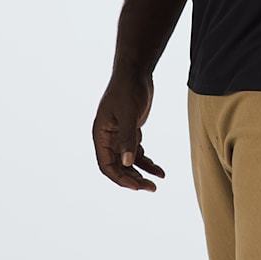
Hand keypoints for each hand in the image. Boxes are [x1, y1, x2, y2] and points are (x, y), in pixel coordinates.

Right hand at [92, 70, 165, 191]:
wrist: (136, 71)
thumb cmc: (128, 88)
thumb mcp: (128, 113)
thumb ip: (128, 137)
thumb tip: (127, 163)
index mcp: (101, 135)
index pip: (106, 165)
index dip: (120, 178)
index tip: (136, 185)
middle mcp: (108, 138)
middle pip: (118, 166)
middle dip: (133, 178)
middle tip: (150, 188)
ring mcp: (120, 135)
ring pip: (128, 161)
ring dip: (141, 172)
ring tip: (156, 183)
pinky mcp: (131, 130)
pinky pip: (137, 152)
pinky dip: (147, 161)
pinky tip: (160, 170)